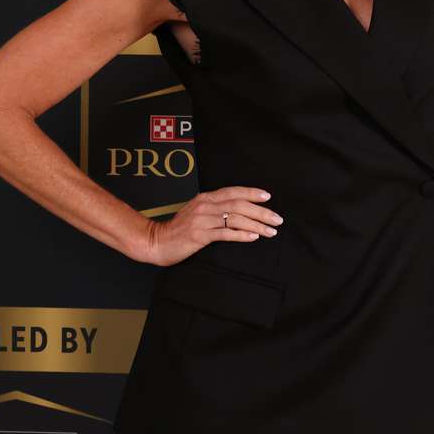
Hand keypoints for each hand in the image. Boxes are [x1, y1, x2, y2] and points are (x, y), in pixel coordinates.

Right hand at [139, 186, 280, 266]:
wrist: (157, 241)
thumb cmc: (179, 229)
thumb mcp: (196, 212)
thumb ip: (214, 208)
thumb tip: (238, 209)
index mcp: (205, 198)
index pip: (233, 191)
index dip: (252, 193)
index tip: (268, 197)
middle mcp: (205, 206)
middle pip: (239, 205)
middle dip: (261, 211)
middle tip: (277, 219)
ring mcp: (202, 220)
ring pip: (235, 219)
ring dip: (256, 225)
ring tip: (271, 231)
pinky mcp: (199, 235)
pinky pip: (225, 234)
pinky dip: (241, 234)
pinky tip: (253, 237)